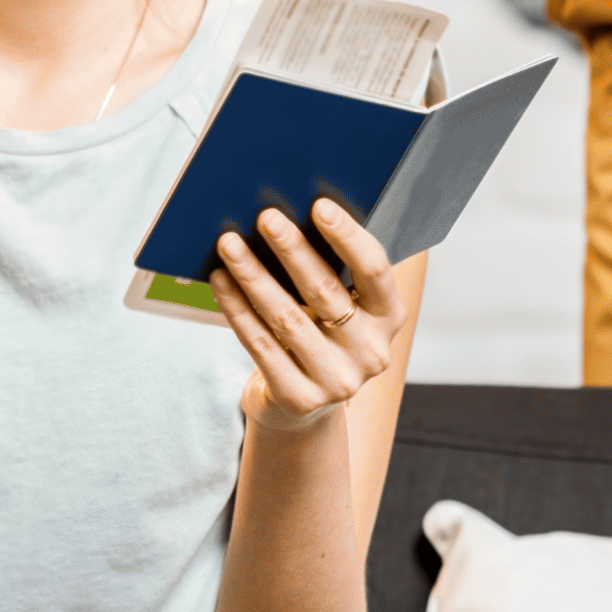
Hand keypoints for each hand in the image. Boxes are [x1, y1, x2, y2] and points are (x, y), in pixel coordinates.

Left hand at [208, 199, 407, 431]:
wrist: (301, 405)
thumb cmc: (319, 335)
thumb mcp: (340, 306)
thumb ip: (332, 269)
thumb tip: (290, 214)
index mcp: (390, 318)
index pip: (374, 270)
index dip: (347, 237)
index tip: (319, 205)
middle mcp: (371, 352)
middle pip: (325, 291)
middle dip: (292, 249)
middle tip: (265, 216)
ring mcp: (338, 380)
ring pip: (287, 318)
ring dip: (254, 276)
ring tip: (229, 244)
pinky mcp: (300, 398)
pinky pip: (262, 345)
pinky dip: (237, 309)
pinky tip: (221, 281)